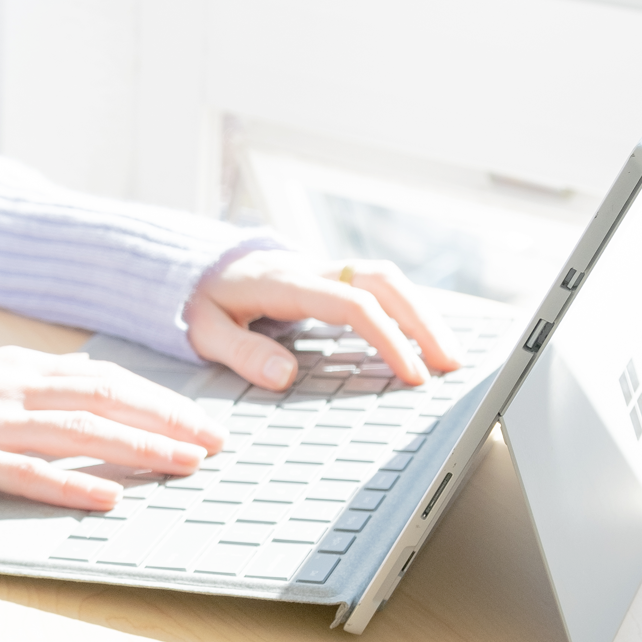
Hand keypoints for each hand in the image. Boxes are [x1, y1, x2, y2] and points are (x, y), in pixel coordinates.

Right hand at [0, 346, 223, 511]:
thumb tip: (86, 365)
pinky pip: (29, 472)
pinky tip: (111, 495)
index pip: (106, 378)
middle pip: (106, 397)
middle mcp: (17, 388)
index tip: (200, 422)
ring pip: (79, 429)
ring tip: (184, 463)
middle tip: (212, 442)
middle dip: (165, 419)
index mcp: (25, 368)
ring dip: (138, 445)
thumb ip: (40, 374)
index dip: (158, 400)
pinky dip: (73, 483)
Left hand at [187, 250, 460, 388]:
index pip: (352, 304)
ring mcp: (323, 269)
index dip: (386, 338)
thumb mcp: (204, 329)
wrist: (191, 265)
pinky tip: (423, 336)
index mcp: (285, 282)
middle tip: (450, 365)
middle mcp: (312, 268)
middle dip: (423, 322)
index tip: (410, 374)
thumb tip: (284, 376)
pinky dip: (407, 307)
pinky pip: (377, 284)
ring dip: (423, 313)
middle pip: (385, 282)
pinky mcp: (329, 277)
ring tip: (449, 355)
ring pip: (388, 279)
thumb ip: (241, 352)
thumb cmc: (197, 300)